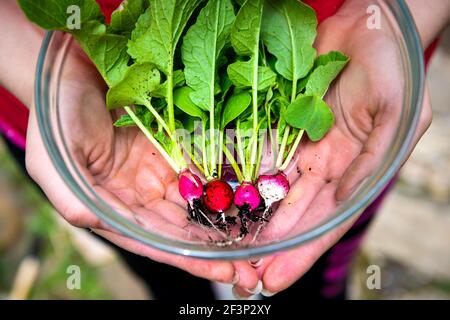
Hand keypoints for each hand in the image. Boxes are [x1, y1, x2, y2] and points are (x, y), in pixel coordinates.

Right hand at [25, 44, 259, 290]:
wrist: (68, 72)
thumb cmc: (55, 116)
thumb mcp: (54, 160)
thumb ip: (72, 197)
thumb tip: (93, 221)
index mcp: (114, 209)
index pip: (158, 243)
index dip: (192, 261)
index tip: (227, 272)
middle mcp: (140, 197)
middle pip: (185, 230)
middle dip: (220, 251)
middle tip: (256, 268)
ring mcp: (157, 172)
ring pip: (198, 203)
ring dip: (229, 223)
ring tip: (262, 238)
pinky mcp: (169, 148)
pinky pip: (201, 167)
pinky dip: (224, 183)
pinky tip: (250, 195)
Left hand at [234, 0, 431, 296]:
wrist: (368, 26)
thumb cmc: (393, 68)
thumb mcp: (398, 116)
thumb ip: (372, 161)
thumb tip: (344, 200)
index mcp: (352, 171)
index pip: (323, 221)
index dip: (299, 252)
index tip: (273, 279)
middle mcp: (322, 165)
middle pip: (290, 214)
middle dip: (267, 247)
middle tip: (240, 275)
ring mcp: (298, 146)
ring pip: (268, 190)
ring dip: (248, 220)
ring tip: (223, 248)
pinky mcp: (279, 125)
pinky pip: (254, 152)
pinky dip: (238, 176)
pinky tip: (218, 198)